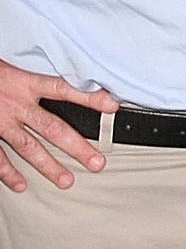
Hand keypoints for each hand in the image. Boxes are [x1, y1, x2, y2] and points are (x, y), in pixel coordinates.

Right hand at [0, 61, 112, 192]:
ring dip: (48, 166)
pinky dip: (7, 172)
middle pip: (52, 128)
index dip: (88, 97)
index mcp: (22, 81)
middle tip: (97, 163)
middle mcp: (14, 103)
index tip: (112, 106)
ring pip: (27, 147)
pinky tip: (19, 185)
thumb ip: (32, 74)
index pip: (63, 88)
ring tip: (67, 181)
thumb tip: (66, 77)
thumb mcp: (11, 64)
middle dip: (77, 147)